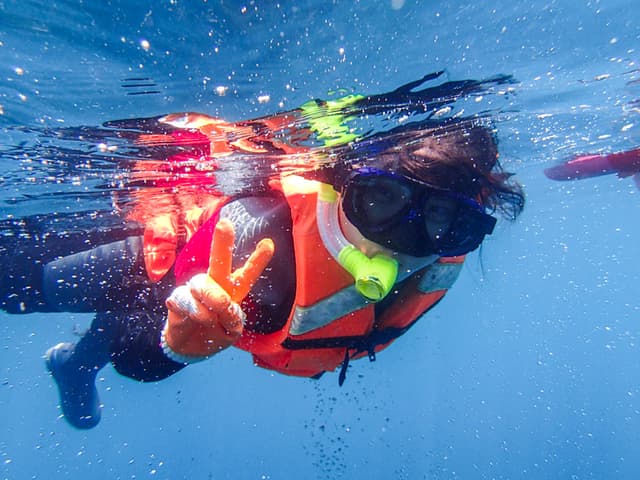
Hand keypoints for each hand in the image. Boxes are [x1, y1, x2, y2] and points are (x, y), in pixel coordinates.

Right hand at [163, 218, 273, 358]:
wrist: (190, 347)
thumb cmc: (215, 332)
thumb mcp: (231, 332)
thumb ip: (232, 319)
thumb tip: (219, 304)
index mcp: (233, 290)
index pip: (247, 274)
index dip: (258, 260)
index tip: (269, 243)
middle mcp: (214, 284)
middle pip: (219, 262)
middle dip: (222, 243)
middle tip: (225, 225)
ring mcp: (195, 290)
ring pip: (204, 286)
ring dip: (212, 302)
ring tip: (211, 318)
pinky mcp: (178, 299)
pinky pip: (187, 302)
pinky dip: (195, 314)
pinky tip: (192, 319)